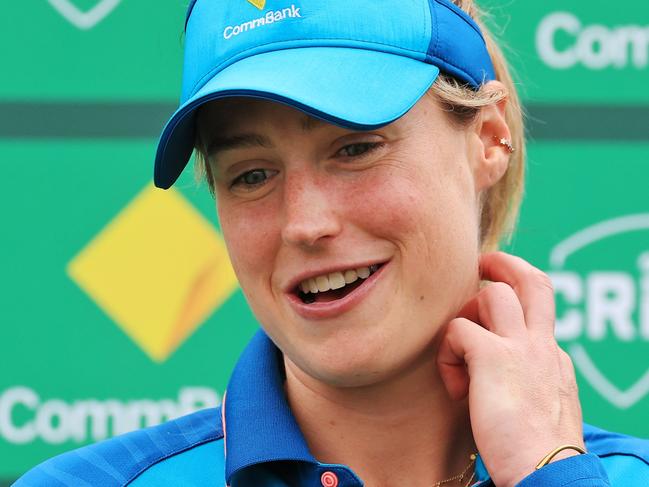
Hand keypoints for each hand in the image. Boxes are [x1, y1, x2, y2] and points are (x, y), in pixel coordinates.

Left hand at [437, 252, 584, 486]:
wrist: (545, 474)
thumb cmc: (535, 452)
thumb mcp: (540, 406)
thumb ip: (527, 379)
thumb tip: (500, 371)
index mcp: (553, 357)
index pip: (538, 308)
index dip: (514, 300)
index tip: (493, 302)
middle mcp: (542, 345)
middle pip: (533, 280)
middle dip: (503, 263)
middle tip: (480, 264)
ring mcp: (521, 347)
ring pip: (490, 293)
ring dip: (465, 317)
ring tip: (459, 357)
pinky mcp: (494, 356)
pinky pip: (457, 330)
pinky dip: (447, 354)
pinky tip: (455, 388)